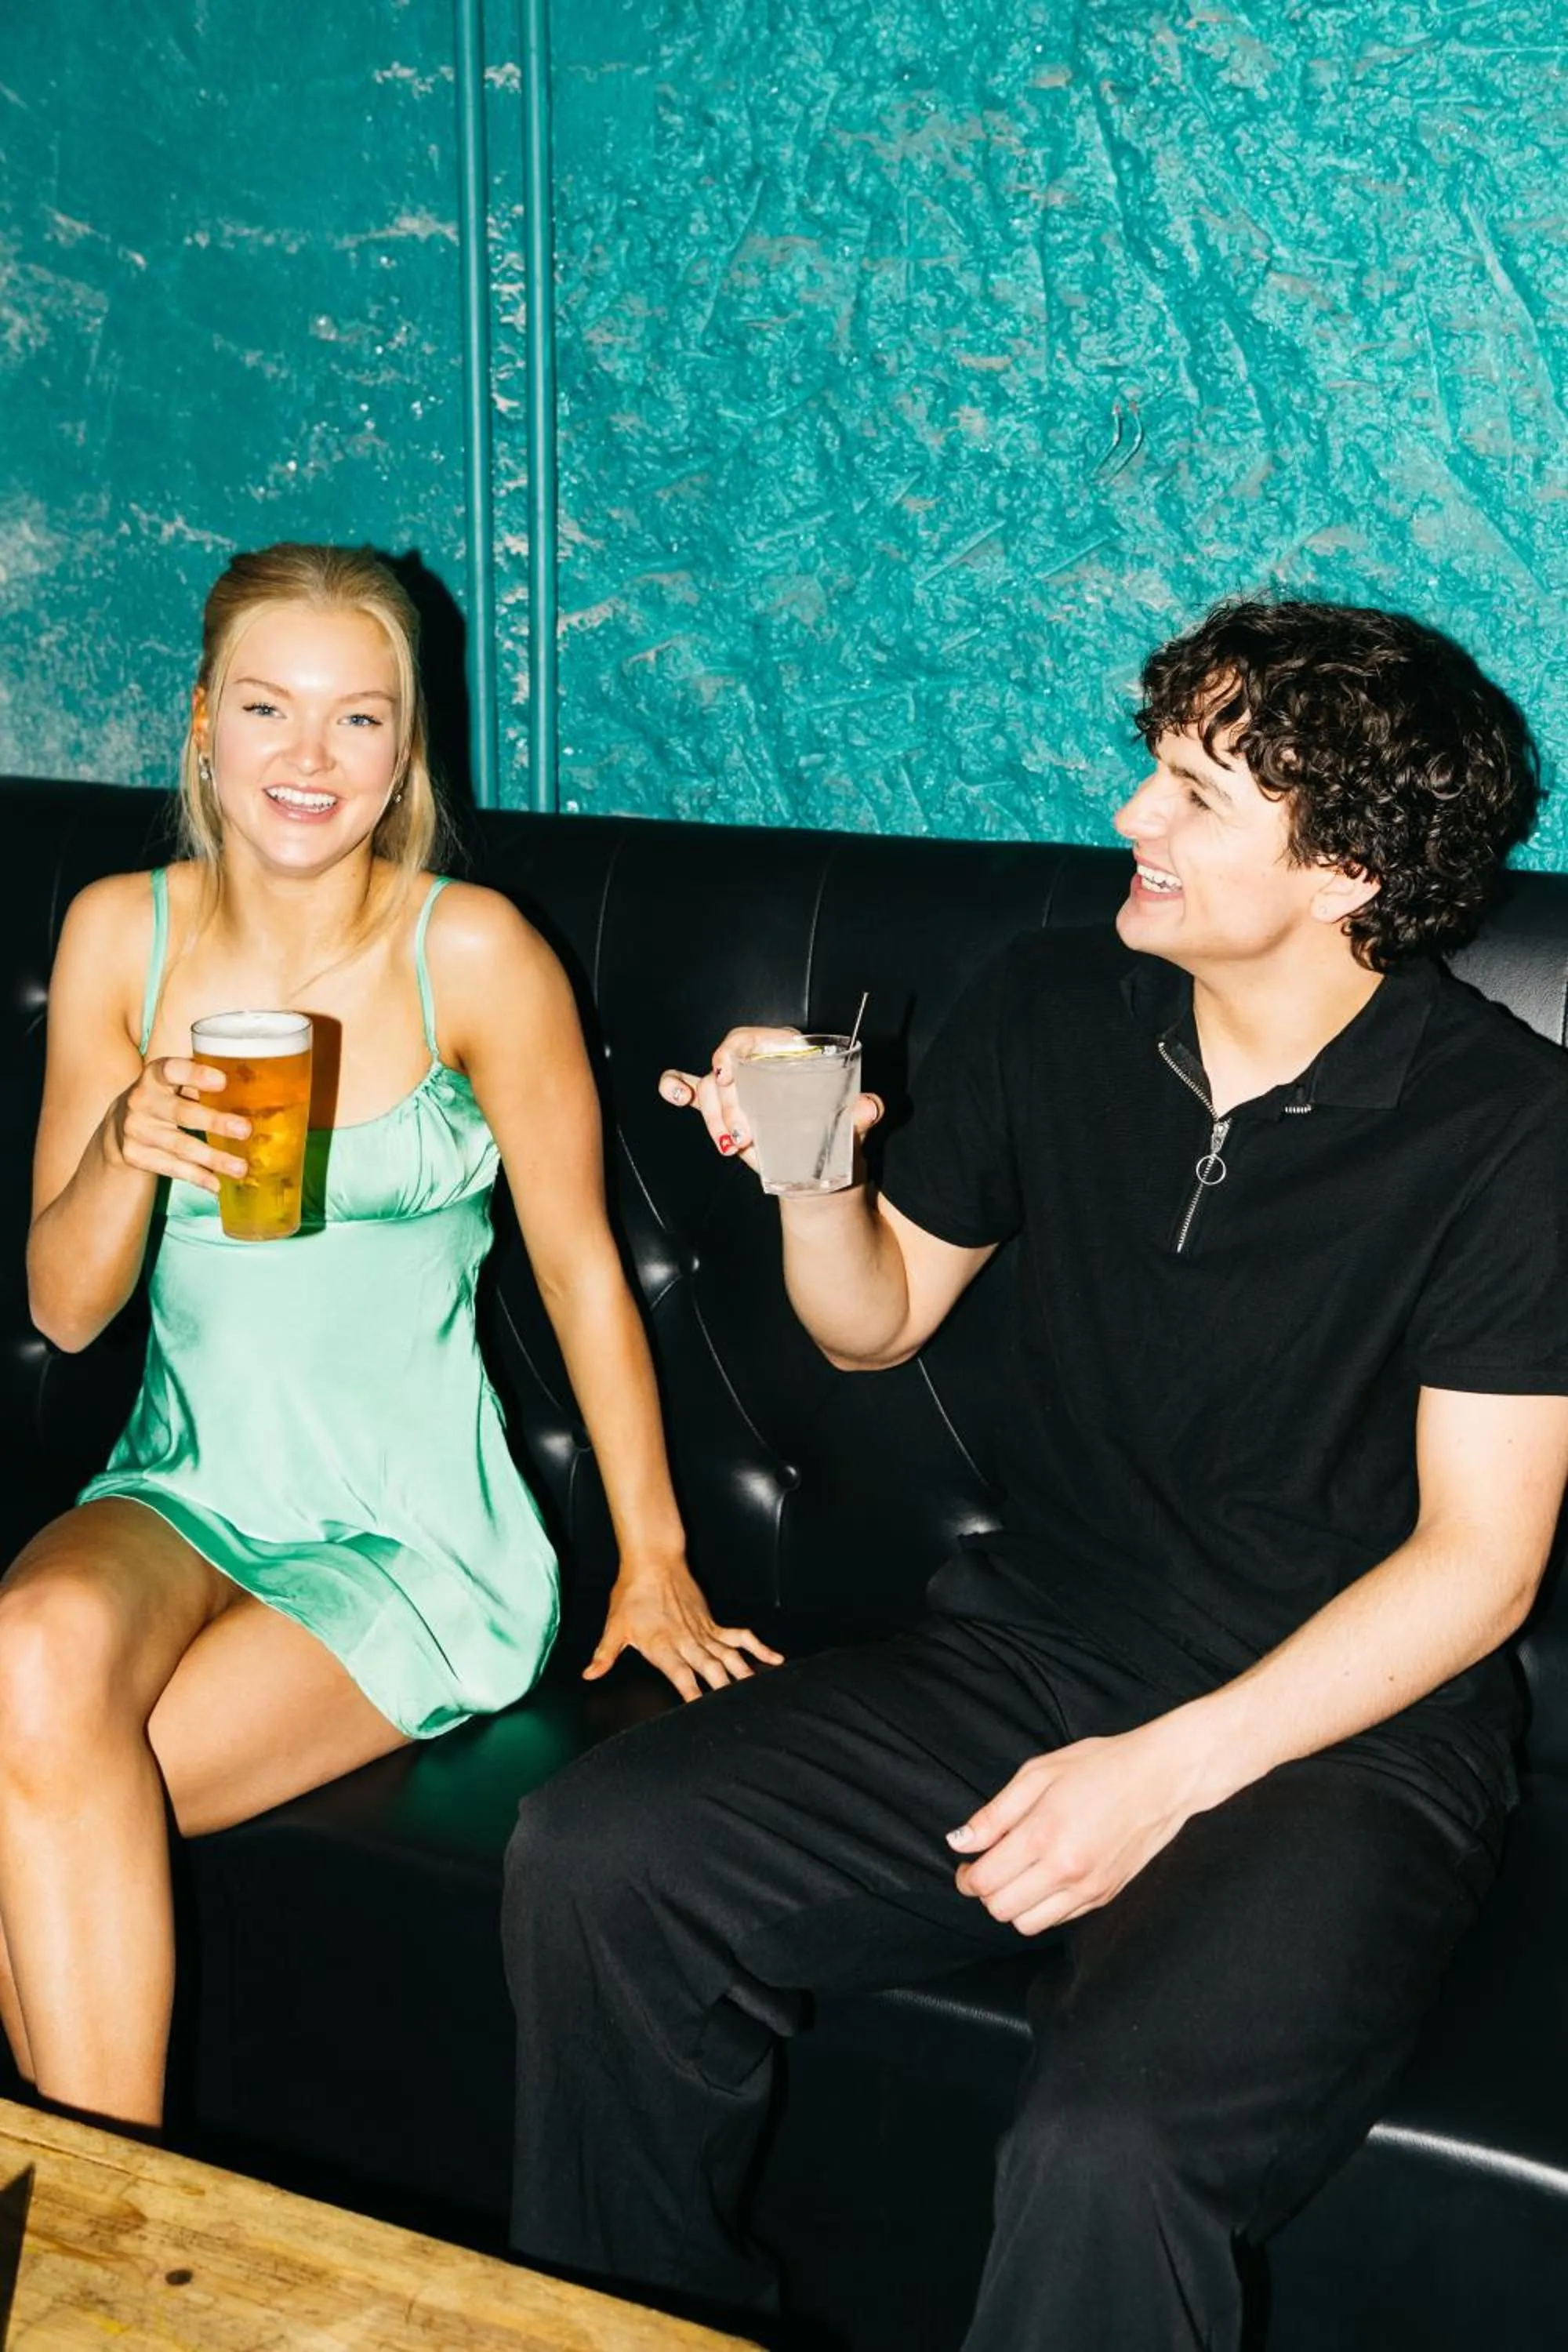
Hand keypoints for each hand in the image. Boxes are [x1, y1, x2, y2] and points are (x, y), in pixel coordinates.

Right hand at [102, 1058, 250, 1194]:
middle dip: (215, 1122)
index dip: (196, 1075)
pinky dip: (197, 1177)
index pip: (172, 1070)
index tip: (222, 1081)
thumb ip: (201, 1081)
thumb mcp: (173, 1082)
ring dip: (213, 1158)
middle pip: (181, 1113)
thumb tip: (258, 1087)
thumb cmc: (163, 1098)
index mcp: (154, 1076)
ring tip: (240, 1168)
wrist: (119, 1125)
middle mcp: (141, 1101)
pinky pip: (171, 1168)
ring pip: (180, 1146)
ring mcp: (137, 1130)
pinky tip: (217, 1183)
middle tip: (245, 1130)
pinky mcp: (136, 1156)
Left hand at [584, 1558, 783, 1701]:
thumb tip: (590, 1674)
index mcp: (663, 1646)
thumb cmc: (632, 1593)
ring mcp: (704, 1632)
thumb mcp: (614, 1626)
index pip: (681, 1676)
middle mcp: (687, 1642)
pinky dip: (758, 1648)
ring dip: (744, 1676)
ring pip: (729, 1658)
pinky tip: (774, 1659)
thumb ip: (604, 1654)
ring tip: (759, 1695)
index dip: (693, 1695)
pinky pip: (740, 1637)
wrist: (653, 1561)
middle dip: (725, 1693)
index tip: (703, 1714)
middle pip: (711, 1671)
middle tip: (739, 1713)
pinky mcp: (713, 1623)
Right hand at [659, 1026, 881, 1173]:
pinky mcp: (721, 1109)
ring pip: (709, 1088)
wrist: (819, 1172)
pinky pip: (690, 1091)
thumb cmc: (836, 1137)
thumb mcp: (853, 1125)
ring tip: (733, 1145)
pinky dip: (675, 1088)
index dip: (735, 1050)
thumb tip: (869, 1107)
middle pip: (727, 1067)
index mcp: (787, 1055)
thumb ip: (862, 1113)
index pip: (753, 1039)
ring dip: (713, 1117)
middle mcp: (758, 1064)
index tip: (729, 1073)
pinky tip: (672, 1094)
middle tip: (743, 1137)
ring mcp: (737, 1087)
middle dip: (728, 1103)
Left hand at [946, 1721, 1205, 1936]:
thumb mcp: (1038, 1774)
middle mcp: (1065, 1870)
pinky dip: (1042, 1907)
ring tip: (1016, 1874)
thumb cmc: (1099, 1766)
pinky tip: (1045, 1877)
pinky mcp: (1105, 1896)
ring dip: (1012, 1905)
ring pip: (1028, 1924)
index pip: (986, 1881)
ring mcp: (1088, 1888)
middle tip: (987, 1868)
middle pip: (1001, 1909)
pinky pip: (1058, 1920)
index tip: (966, 1864)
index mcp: (1044, 1835)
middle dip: (986, 1892)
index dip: (966, 1878)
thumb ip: (994, 1814)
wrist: (1161, 1778)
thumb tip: (959, 1842)